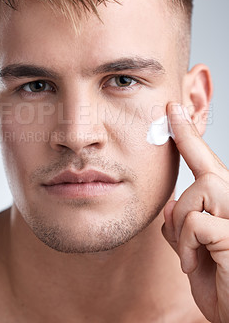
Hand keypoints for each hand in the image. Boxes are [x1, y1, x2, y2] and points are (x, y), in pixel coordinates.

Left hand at [162, 103, 228, 322]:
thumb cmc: (219, 282)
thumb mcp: (193, 249)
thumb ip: (181, 224)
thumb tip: (168, 204)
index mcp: (227, 203)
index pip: (206, 161)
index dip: (188, 135)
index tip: (173, 109)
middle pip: (202, 177)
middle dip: (184, 209)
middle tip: (188, 244)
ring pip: (194, 197)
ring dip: (184, 233)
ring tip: (195, 259)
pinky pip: (195, 224)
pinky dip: (187, 248)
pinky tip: (198, 267)